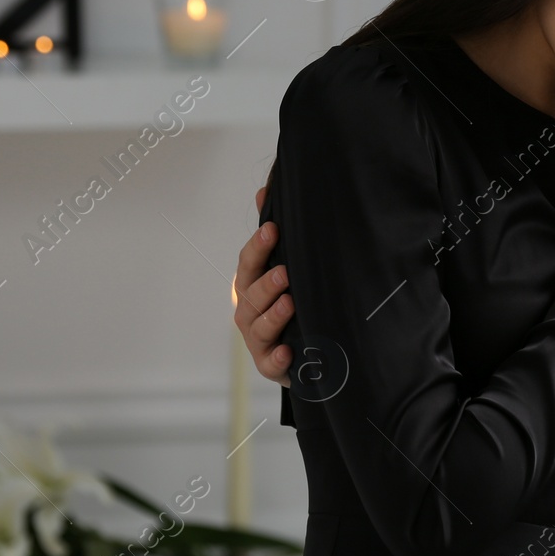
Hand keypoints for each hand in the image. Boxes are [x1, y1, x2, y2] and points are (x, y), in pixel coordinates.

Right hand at [233, 183, 293, 386]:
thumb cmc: (290, 301)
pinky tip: (287, 350)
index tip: (274, 229)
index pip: (249, 263)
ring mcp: (257, 340)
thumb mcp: (285, 264)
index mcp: (251, 285)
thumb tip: (264, 190)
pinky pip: (270, 363)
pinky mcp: (270, 365)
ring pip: (259, 326)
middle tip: (286, 272)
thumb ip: (272, 234)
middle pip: (250, 295)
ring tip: (290, 303)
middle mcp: (249, 311)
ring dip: (273, 315)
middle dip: (266, 283)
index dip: (259, 247)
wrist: (305, 348)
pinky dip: (277, 358)